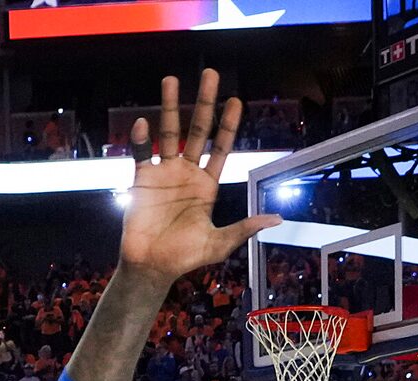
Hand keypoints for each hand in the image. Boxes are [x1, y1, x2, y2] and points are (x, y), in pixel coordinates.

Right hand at [118, 71, 278, 283]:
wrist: (151, 268)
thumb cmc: (185, 257)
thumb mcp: (219, 243)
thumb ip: (244, 228)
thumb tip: (276, 219)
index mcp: (207, 185)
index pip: (221, 147)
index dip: (228, 125)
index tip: (236, 101)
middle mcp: (186, 173)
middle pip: (197, 130)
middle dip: (204, 103)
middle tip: (210, 75)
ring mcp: (163, 173)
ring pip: (168, 133)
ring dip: (169, 106)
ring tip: (170, 80)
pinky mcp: (141, 180)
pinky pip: (141, 154)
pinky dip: (141, 139)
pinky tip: (143, 123)